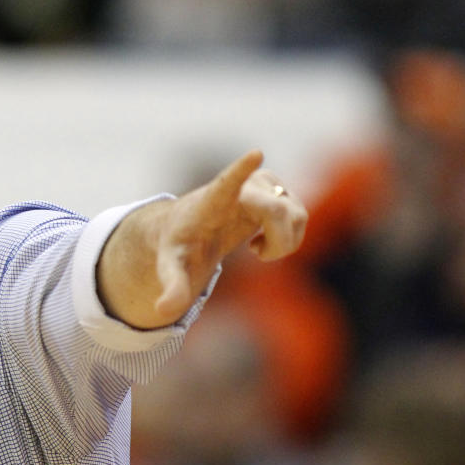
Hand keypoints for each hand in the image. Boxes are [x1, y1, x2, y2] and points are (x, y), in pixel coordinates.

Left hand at [99, 150, 307, 329]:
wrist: (188, 226)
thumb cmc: (179, 245)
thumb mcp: (171, 266)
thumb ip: (171, 286)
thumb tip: (163, 311)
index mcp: (212, 201)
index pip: (227, 182)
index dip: (242, 170)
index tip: (255, 153)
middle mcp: (240, 187)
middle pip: (278, 210)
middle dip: (279, 240)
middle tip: (258, 256)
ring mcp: (260, 185)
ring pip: (296, 213)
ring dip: (285, 241)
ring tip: (256, 249)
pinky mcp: (275, 190)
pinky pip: (302, 215)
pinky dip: (292, 236)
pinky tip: (265, 240)